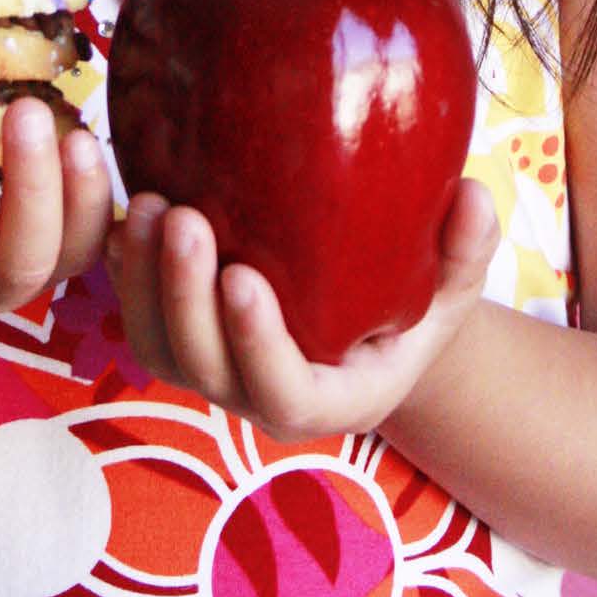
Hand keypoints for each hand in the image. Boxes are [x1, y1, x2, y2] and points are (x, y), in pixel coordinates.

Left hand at [104, 177, 500, 441]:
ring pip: (158, 345)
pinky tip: (121, 214)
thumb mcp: (455, 284)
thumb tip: (475, 196)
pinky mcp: (185, 335)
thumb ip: (467, 249)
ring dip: (143, 280)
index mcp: (333, 400)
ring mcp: (217, 370)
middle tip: (183, 218)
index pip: (283, 392)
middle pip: (203, 366)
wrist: (373, 319)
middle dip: (184, 295)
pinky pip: (139, 316)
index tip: (244, 276)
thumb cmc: (419, 301)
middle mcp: (262, 397)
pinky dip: (125, 272)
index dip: (256, 342)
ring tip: (150, 204)